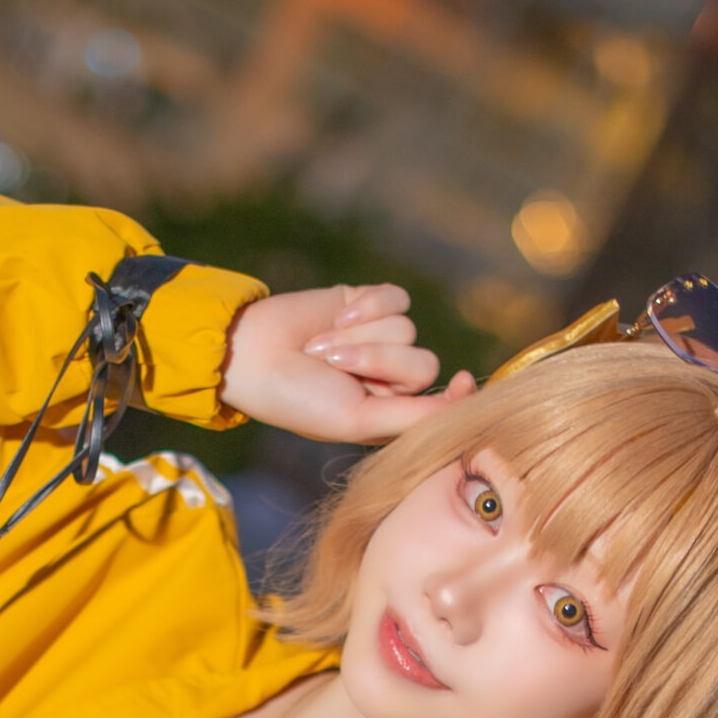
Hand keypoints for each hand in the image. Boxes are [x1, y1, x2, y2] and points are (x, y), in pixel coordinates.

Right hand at [221, 284, 475, 444]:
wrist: (255, 355)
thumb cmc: (300, 400)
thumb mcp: (358, 420)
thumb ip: (412, 417)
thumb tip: (463, 406)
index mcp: (390, 415)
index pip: (441, 403)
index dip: (456, 394)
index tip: (463, 382)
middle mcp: (390, 379)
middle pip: (423, 363)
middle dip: (379, 361)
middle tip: (336, 368)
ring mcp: (380, 339)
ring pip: (406, 329)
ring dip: (360, 336)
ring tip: (323, 347)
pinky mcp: (369, 304)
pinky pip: (396, 298)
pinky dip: (367, 306)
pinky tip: (338, 314)